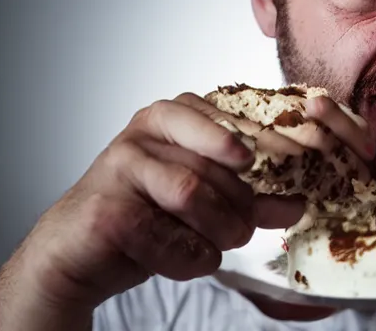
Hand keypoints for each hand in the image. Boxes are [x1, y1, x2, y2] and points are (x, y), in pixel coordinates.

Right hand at [0, 95, 322, 322]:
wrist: (78, 248)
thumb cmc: (140, 215)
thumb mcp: (199, 201)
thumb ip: (245, 198)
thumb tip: (298, 203)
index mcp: (164, 119)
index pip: (221, 115)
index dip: (260, 138)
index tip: (288, 154)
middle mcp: (139, 135)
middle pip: (216, 168)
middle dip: (237, 212)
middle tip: (235, 233)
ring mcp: (119, 168)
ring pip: (193, 194)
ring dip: (214, 234)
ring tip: (207, 246)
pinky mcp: (108, 211)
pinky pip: (171, 238)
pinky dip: (187, 259)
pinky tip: (174, 257)